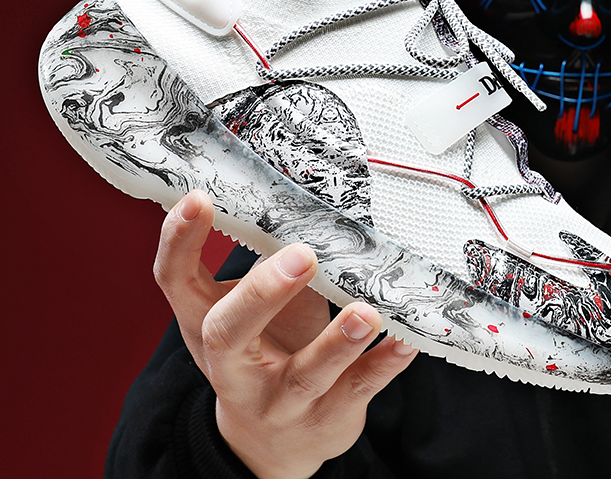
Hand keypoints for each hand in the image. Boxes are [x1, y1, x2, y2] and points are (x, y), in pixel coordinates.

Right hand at [154, 190, 417, 478]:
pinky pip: (358, 389)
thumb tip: (306, 199)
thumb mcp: (251, 312)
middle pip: (229, 333)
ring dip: (336, 342)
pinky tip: (407, 340)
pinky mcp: (326, 415)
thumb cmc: (263, 351)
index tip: (200, 197)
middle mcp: (233, 367)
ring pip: (305, 374)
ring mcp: (279, 398)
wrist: (273, 441)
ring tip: (366, 313)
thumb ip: (268, 264)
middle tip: (301, 255)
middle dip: (262, 294)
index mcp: (206, 325)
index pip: (175, 281)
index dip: (179, 241)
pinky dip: (385, 363)